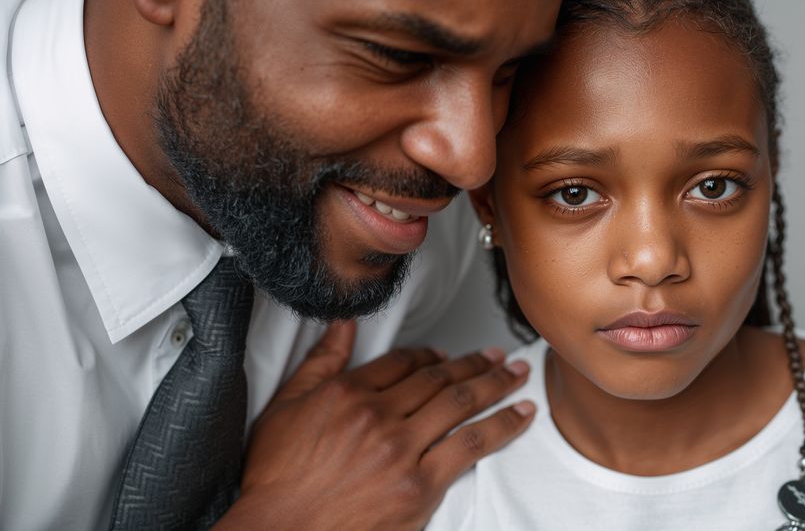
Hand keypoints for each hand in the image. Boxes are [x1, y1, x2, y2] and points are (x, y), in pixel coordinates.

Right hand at [215, 320, 533, 529]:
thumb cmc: (276, 481)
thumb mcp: (284, 409)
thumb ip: (320, 362)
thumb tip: (343, 324)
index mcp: (349, 393)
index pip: (403, 362)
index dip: (430, 356)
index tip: (446, 357)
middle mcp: (379, 416)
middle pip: (439, 378)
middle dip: (475, 363)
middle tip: (497, 355)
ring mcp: (402, 450)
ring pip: (462, 404)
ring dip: (496, 384)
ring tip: (517, 374)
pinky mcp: (420, 486)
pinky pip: (473, 445)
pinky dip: (503, 425)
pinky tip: (521, 413)